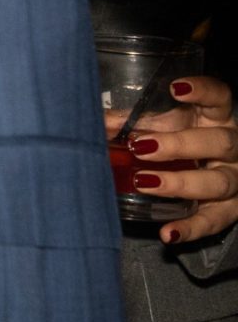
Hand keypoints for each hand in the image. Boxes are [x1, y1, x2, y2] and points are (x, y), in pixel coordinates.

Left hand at [124, 75, 237, 244]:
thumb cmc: (180, 138)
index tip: (175, 88)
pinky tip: (168, 233)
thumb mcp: (163, 124)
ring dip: (180, 183)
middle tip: (142, 147)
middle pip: (219, 143)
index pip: (220, 98)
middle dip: (180, 145)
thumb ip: (133, 121)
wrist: (212, 169)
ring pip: (219, 182)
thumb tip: (98, 122)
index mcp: (215, 118)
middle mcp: (232, 148)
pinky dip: (190, 228)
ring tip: (145, 182)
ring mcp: (234, 179)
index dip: (202, 90)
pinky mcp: (230, 210)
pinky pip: (214, 221)